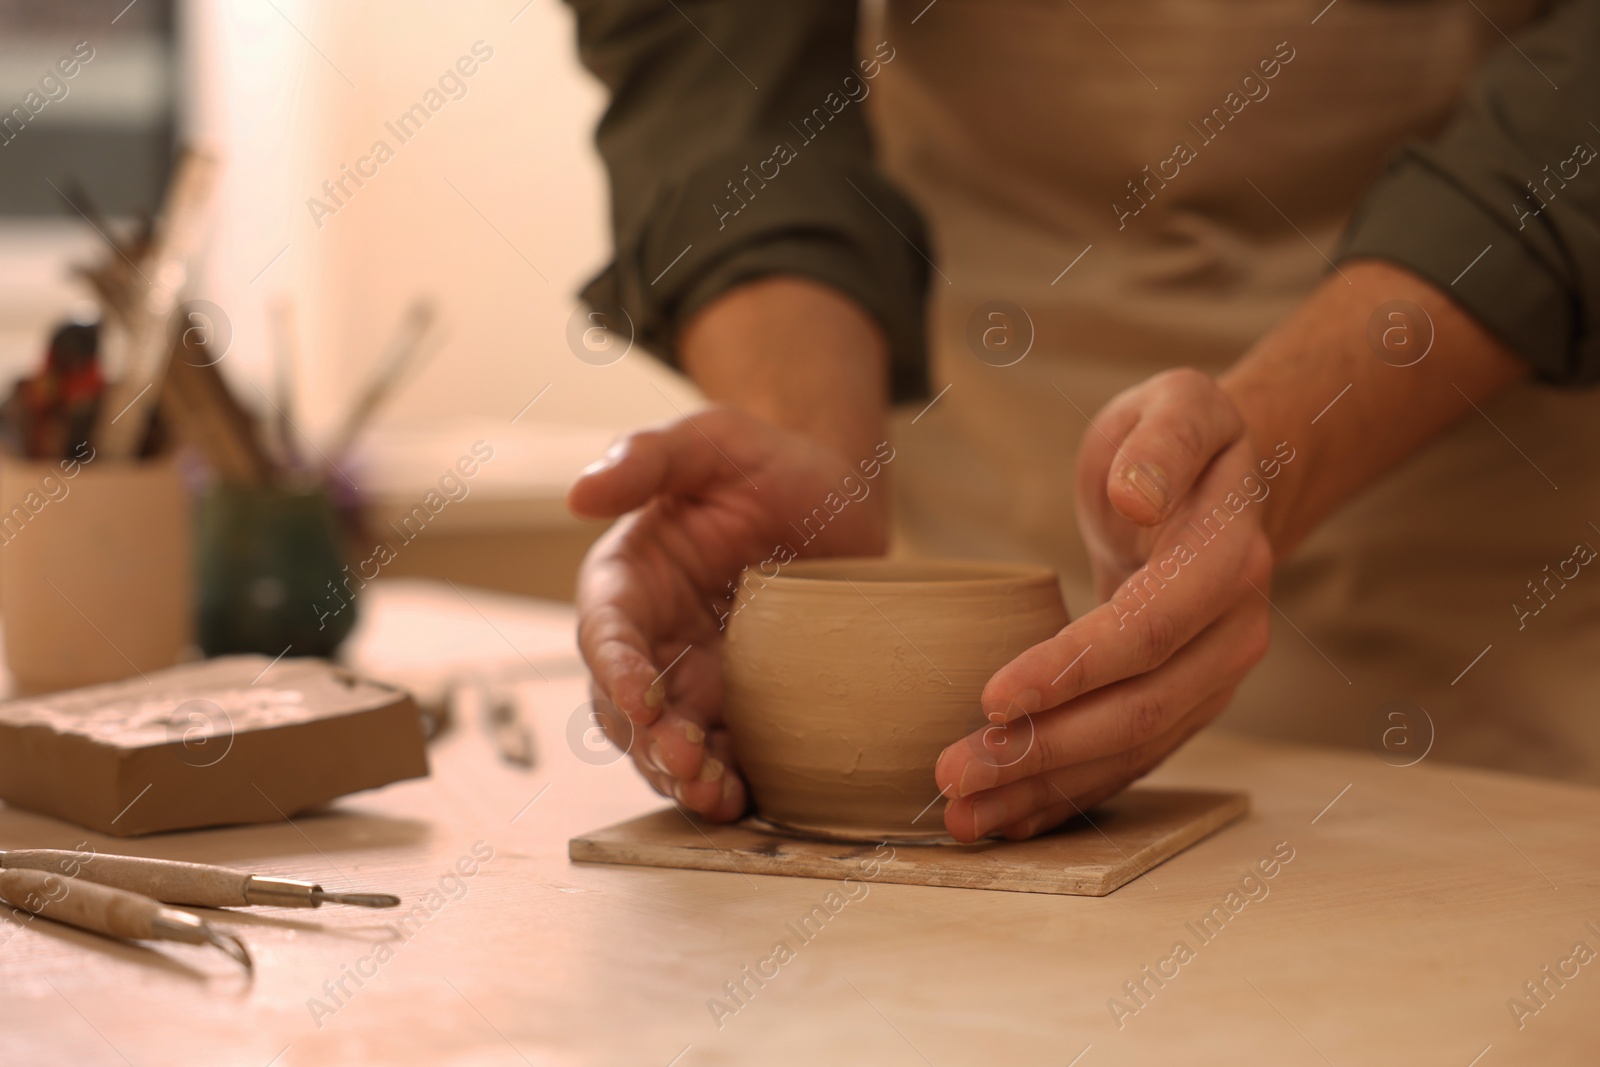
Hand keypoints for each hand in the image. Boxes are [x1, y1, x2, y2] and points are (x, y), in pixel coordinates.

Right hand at [569, 406, 888, 819]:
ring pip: (663, 741)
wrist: (838, 496)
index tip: (639, 694)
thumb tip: (577, 493)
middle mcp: (651, 636)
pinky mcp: (738, 705)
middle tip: (686, 758)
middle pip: (624, 703)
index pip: (604, 629)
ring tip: (714, 793)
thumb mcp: (712, 439)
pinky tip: (742, 801)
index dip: (614, 666)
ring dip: (679, 773)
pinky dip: (722, 784)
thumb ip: (647, 457)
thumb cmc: (766, 461)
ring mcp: (693, 676)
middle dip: (647, 738)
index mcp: (629, 577)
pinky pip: (718, 754)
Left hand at [934, 369, 1273, 840]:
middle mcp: (1233, 634)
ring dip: (1047, 789)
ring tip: (963, 816)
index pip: (1144, 630)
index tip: (991, 696)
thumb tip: (1137, 496)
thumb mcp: (1179, 404)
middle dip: (1044, 751)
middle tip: (954, 772)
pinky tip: (1011, 820)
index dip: (1070, 670)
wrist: (1224, 479)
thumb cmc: (1179, 435)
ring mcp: (1213, 677)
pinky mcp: (1185, 701)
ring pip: (1132, 750)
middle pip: (1138, 710)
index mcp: (1227, 560)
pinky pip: (1130, 760)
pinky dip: (1070, 795)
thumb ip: (1163, 444)